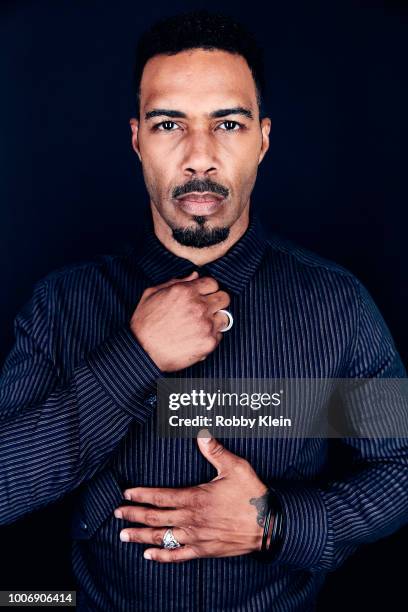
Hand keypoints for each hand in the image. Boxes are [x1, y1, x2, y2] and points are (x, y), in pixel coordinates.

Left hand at [113, 430, 270, 561]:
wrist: (268, 525)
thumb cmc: (251, 494)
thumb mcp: (235, 467)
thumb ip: (216, 451)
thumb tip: (202, 434)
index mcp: (195, 498)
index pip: (160, 497)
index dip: (141, 495)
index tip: (127, 493)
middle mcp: (191, 519)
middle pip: (155, 518)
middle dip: (134, 515)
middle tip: (117, 514)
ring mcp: (196, 537)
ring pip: (162, 538)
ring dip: (141, 536)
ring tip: (124, 535)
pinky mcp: (204, 550)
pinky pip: (178, 556)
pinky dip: (162, 556)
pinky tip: (149, 556)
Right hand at [130, 271, 230, 371]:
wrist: (142, 351)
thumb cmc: (144, 323)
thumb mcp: (152, 294)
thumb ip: (175, 281)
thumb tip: (194, 275)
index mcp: (186, 291)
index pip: (213, 283)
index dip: (208, 290)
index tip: (203, 297)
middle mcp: (199, 306)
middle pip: (224, 298)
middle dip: (216, 302)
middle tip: (206, 310)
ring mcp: (206, 325)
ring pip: (225, 317)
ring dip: (215, 320)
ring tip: (201, 326)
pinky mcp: (209, 342)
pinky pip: (220, 335)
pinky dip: (211, 337)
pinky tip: (197, 338)